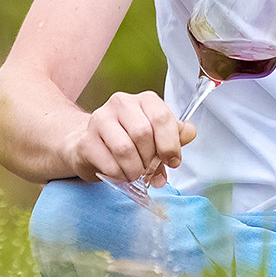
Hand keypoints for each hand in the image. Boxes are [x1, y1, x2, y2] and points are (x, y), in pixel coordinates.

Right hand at [66, 91, 194, 187]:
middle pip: (143, 133)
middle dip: (150, 159)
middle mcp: (121, 103)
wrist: (89, 146)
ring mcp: (100, 119)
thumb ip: (175, 136)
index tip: (173, 161)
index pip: (162, 117)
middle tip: (149, 170)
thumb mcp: (156, 138)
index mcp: (144, 100)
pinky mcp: (85, 141)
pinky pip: (109, 163)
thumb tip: (190, 133)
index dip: (170, 144)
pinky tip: (120, 174)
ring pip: (125, 149)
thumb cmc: (128, 141)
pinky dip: (119, 176)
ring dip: (135, 170)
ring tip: (135, 174)